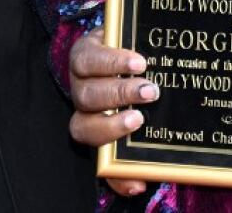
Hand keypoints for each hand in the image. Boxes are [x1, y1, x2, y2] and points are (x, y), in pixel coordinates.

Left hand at [69, 30, 158, 199]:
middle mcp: (82, 97)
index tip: (137, 123)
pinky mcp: (88, 45)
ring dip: (116, 76)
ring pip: (86, 77)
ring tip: (145, 73)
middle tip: (150, 95)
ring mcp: (81, 71)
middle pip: (88, 102)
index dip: (108, 131)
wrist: (122, 48)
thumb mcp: (132, 125)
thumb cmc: (129, 96)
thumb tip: (137, 186)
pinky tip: (136, 58)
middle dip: (118, 98)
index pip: (87, 132)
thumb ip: (128, 161)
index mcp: (89, 119)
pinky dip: (113, 57)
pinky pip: (92, 53)